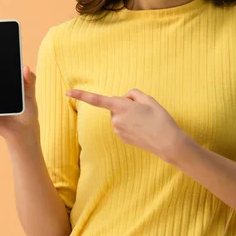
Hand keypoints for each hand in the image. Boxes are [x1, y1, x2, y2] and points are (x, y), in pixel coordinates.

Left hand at [65, 87, 182, 161]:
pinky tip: (142, 128)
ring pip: (119, 116)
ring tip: (145, 120)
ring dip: (129, 115)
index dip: (82, 95)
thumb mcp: (149, 99)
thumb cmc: (160, 119)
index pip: (97, 100)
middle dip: (125, 105)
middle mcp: (115, 119)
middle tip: (143, 110)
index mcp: (121, 107)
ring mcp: (118, 130)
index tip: (68, 92)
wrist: (167, 142)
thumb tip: (124, 99)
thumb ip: (132, 94)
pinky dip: (131, 124)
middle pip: (115, 105)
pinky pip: (123, 125)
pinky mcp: (122, 138)